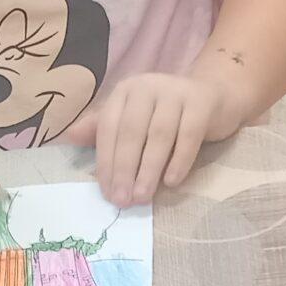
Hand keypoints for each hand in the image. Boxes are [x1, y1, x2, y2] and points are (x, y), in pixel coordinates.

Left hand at [62, 72, 226, 205]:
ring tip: (143, 197)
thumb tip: (69, 137)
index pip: (109, 127)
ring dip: (148, 169)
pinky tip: (171, 182)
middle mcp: (147, 86)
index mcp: (125, 91)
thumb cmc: (167, 114)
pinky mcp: (201, 102)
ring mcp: (175, 91)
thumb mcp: (133, 119)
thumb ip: (103, 129)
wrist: (215, 96)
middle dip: (124, 168)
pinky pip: (188, 135)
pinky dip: (179, 161)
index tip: (106, 191)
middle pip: (131, 131)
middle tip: (122, 199)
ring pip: (158, 135)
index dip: (105, 161)